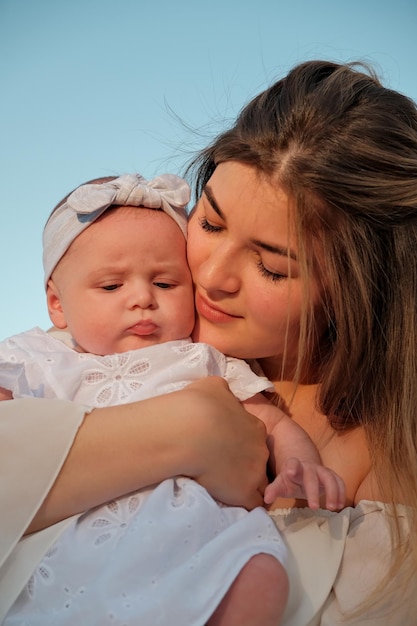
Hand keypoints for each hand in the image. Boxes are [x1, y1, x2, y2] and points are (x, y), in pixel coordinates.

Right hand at [179, 377, 269, 509]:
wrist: (190, 431)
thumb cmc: (199, 406)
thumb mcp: (213, 386)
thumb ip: (222, 391)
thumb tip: (221, 391)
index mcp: (255, 425)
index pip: (254, 438)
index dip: (241, 444)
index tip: (226, 446)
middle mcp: (260, 449)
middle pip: (258, 461)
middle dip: (246, 465)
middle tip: (224, 467)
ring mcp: (255, 471)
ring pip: (260, 484)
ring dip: (247, 486)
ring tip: (229, 488)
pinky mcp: (244, 492)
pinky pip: (253, 504)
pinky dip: (244, 504)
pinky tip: (232, 502)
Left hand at [263, 457, 344, 510]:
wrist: (304, 471)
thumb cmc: (291, 480)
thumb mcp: (281, 484)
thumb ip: (274, 490)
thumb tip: (266, 499)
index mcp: (294, 467)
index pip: (293, 463)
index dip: (292, 466)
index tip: (290, 472)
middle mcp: (309, 468)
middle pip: (312, 476)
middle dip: (313, 490)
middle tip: (314, 507)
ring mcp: (322, 471)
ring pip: (330, 477)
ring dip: (332, 492)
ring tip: (333, 508)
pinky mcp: (332, 476)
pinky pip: (339, 481)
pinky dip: (341, 492)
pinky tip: (341, 505)